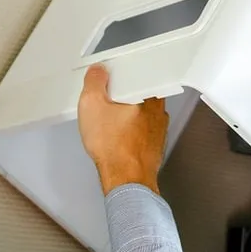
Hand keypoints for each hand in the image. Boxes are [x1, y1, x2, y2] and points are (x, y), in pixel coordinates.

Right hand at [77, 64, 168, 194]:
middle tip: (104, 107)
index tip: (104, 84)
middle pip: (136, 93)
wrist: (126, 179)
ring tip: (108, 127)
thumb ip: (94, 82)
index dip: (116, 78)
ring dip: (124, 117)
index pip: (135, 74)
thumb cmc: (114, 149)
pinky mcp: (154, 144)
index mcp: (149, 94)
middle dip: (119, 98)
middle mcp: (159, 110)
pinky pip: (140, 131)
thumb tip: (98, 72)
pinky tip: (116, 140)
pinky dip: (128, 133)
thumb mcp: (91, 105)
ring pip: (139, 113)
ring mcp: (159, 129)